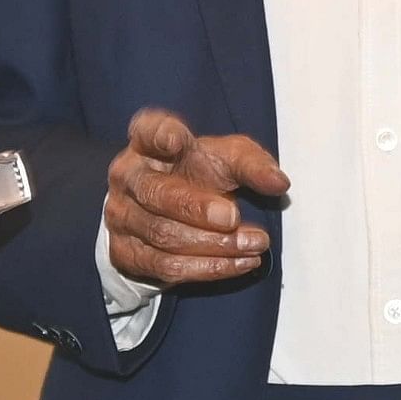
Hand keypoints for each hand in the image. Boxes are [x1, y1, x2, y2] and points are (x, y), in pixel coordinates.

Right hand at [103, 108, 288, 287]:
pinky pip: (165, 266)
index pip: (149, 131)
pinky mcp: (125, 252)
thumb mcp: (228, 160)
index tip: (175, 140)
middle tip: (234, 217)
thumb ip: (253, 165)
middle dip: (197, 208)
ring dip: (213, 245)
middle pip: (156, 193)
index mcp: (148, 143)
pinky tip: (238, 264)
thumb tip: (279, 182)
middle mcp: (128, 176)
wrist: (170, 214)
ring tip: (253, 245)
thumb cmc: (200, 174)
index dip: (160, 135)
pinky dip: (206, 268)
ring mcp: (121, 216)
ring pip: (163, 235)